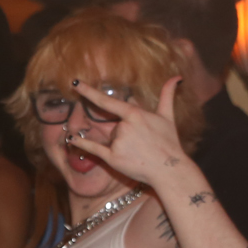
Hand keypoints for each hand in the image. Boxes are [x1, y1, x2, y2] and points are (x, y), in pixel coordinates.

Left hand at [67, 74, 193, 185]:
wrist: (169, 169)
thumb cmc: (169, 142)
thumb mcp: (168, 116)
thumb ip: (167, 95)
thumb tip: (177, 78)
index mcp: (134, 114)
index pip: (107, 101)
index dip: (89, 92)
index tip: (76, 83)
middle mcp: (123, 127)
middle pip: (114, 127)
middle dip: (124, 134)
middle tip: (142, 144)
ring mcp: (117, 143)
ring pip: (110, 139)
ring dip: (120, 145)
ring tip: (137, 152)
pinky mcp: (113, 158)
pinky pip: (93, 148)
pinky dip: (82, 144)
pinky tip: (71, 139)